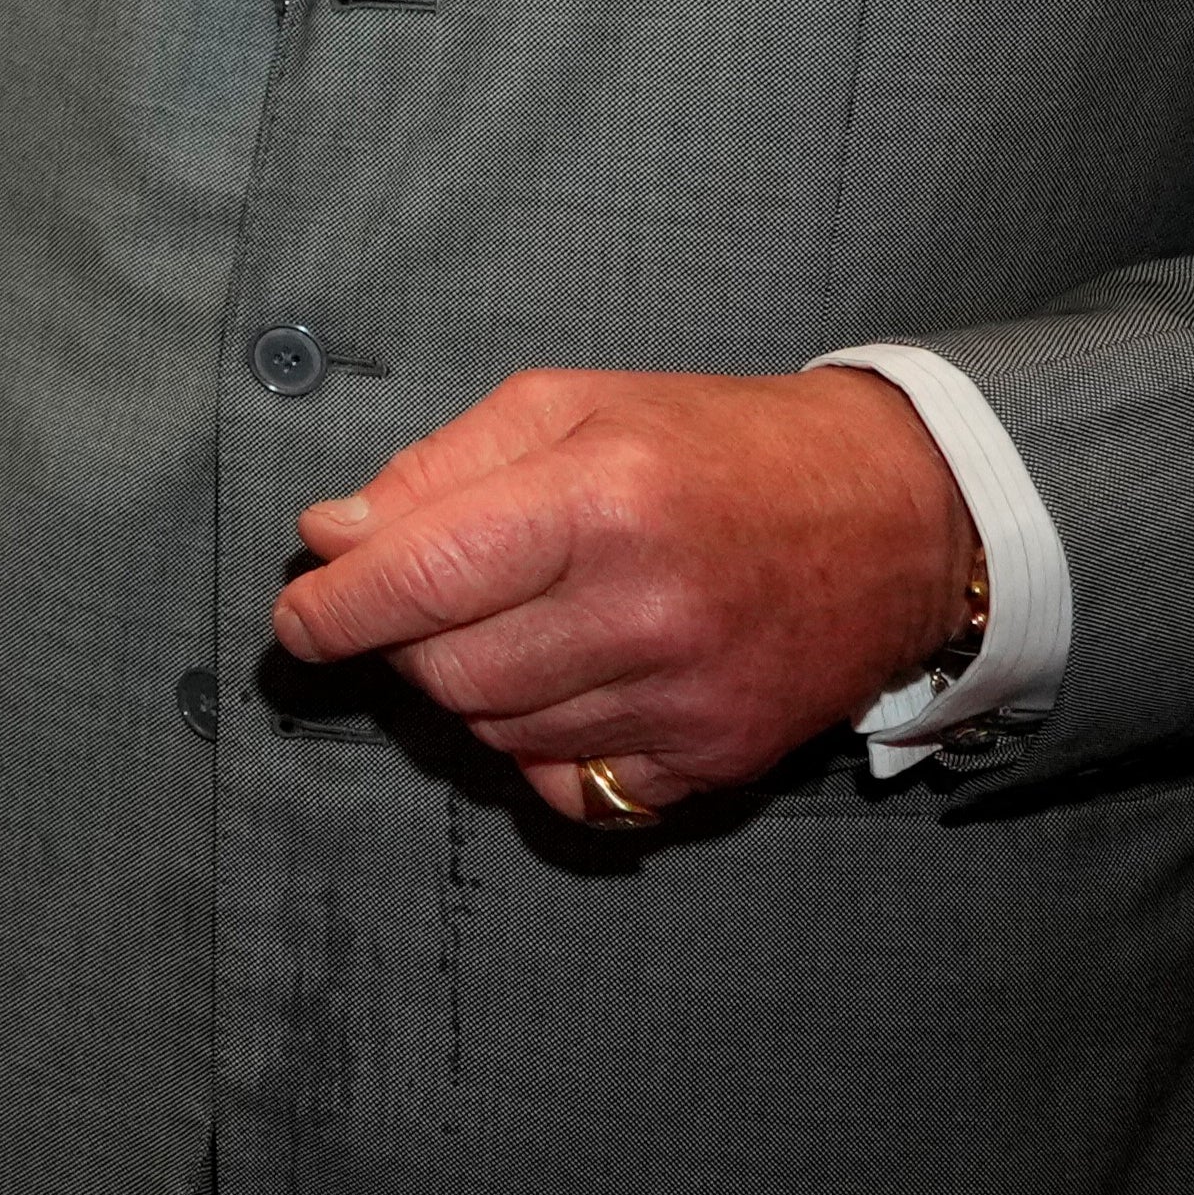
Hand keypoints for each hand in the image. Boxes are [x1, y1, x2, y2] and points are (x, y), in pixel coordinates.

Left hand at [271, 365, 976, 822]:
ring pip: (500, 732)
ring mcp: (686, 696)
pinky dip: (541, 749)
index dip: (335, 610)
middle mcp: (642, 608)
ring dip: (472, 687)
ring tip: (516, 623)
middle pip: (448, 669)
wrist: (896, 512)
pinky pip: (574, 789)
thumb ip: (438, 469)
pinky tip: (567, 687)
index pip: (421, 578)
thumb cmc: (713, 442)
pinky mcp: (720, 758)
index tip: (297, 620)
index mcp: (596, 501)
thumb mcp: (568, 406)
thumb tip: (331, 535)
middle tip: (429, 597)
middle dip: (404, 640)